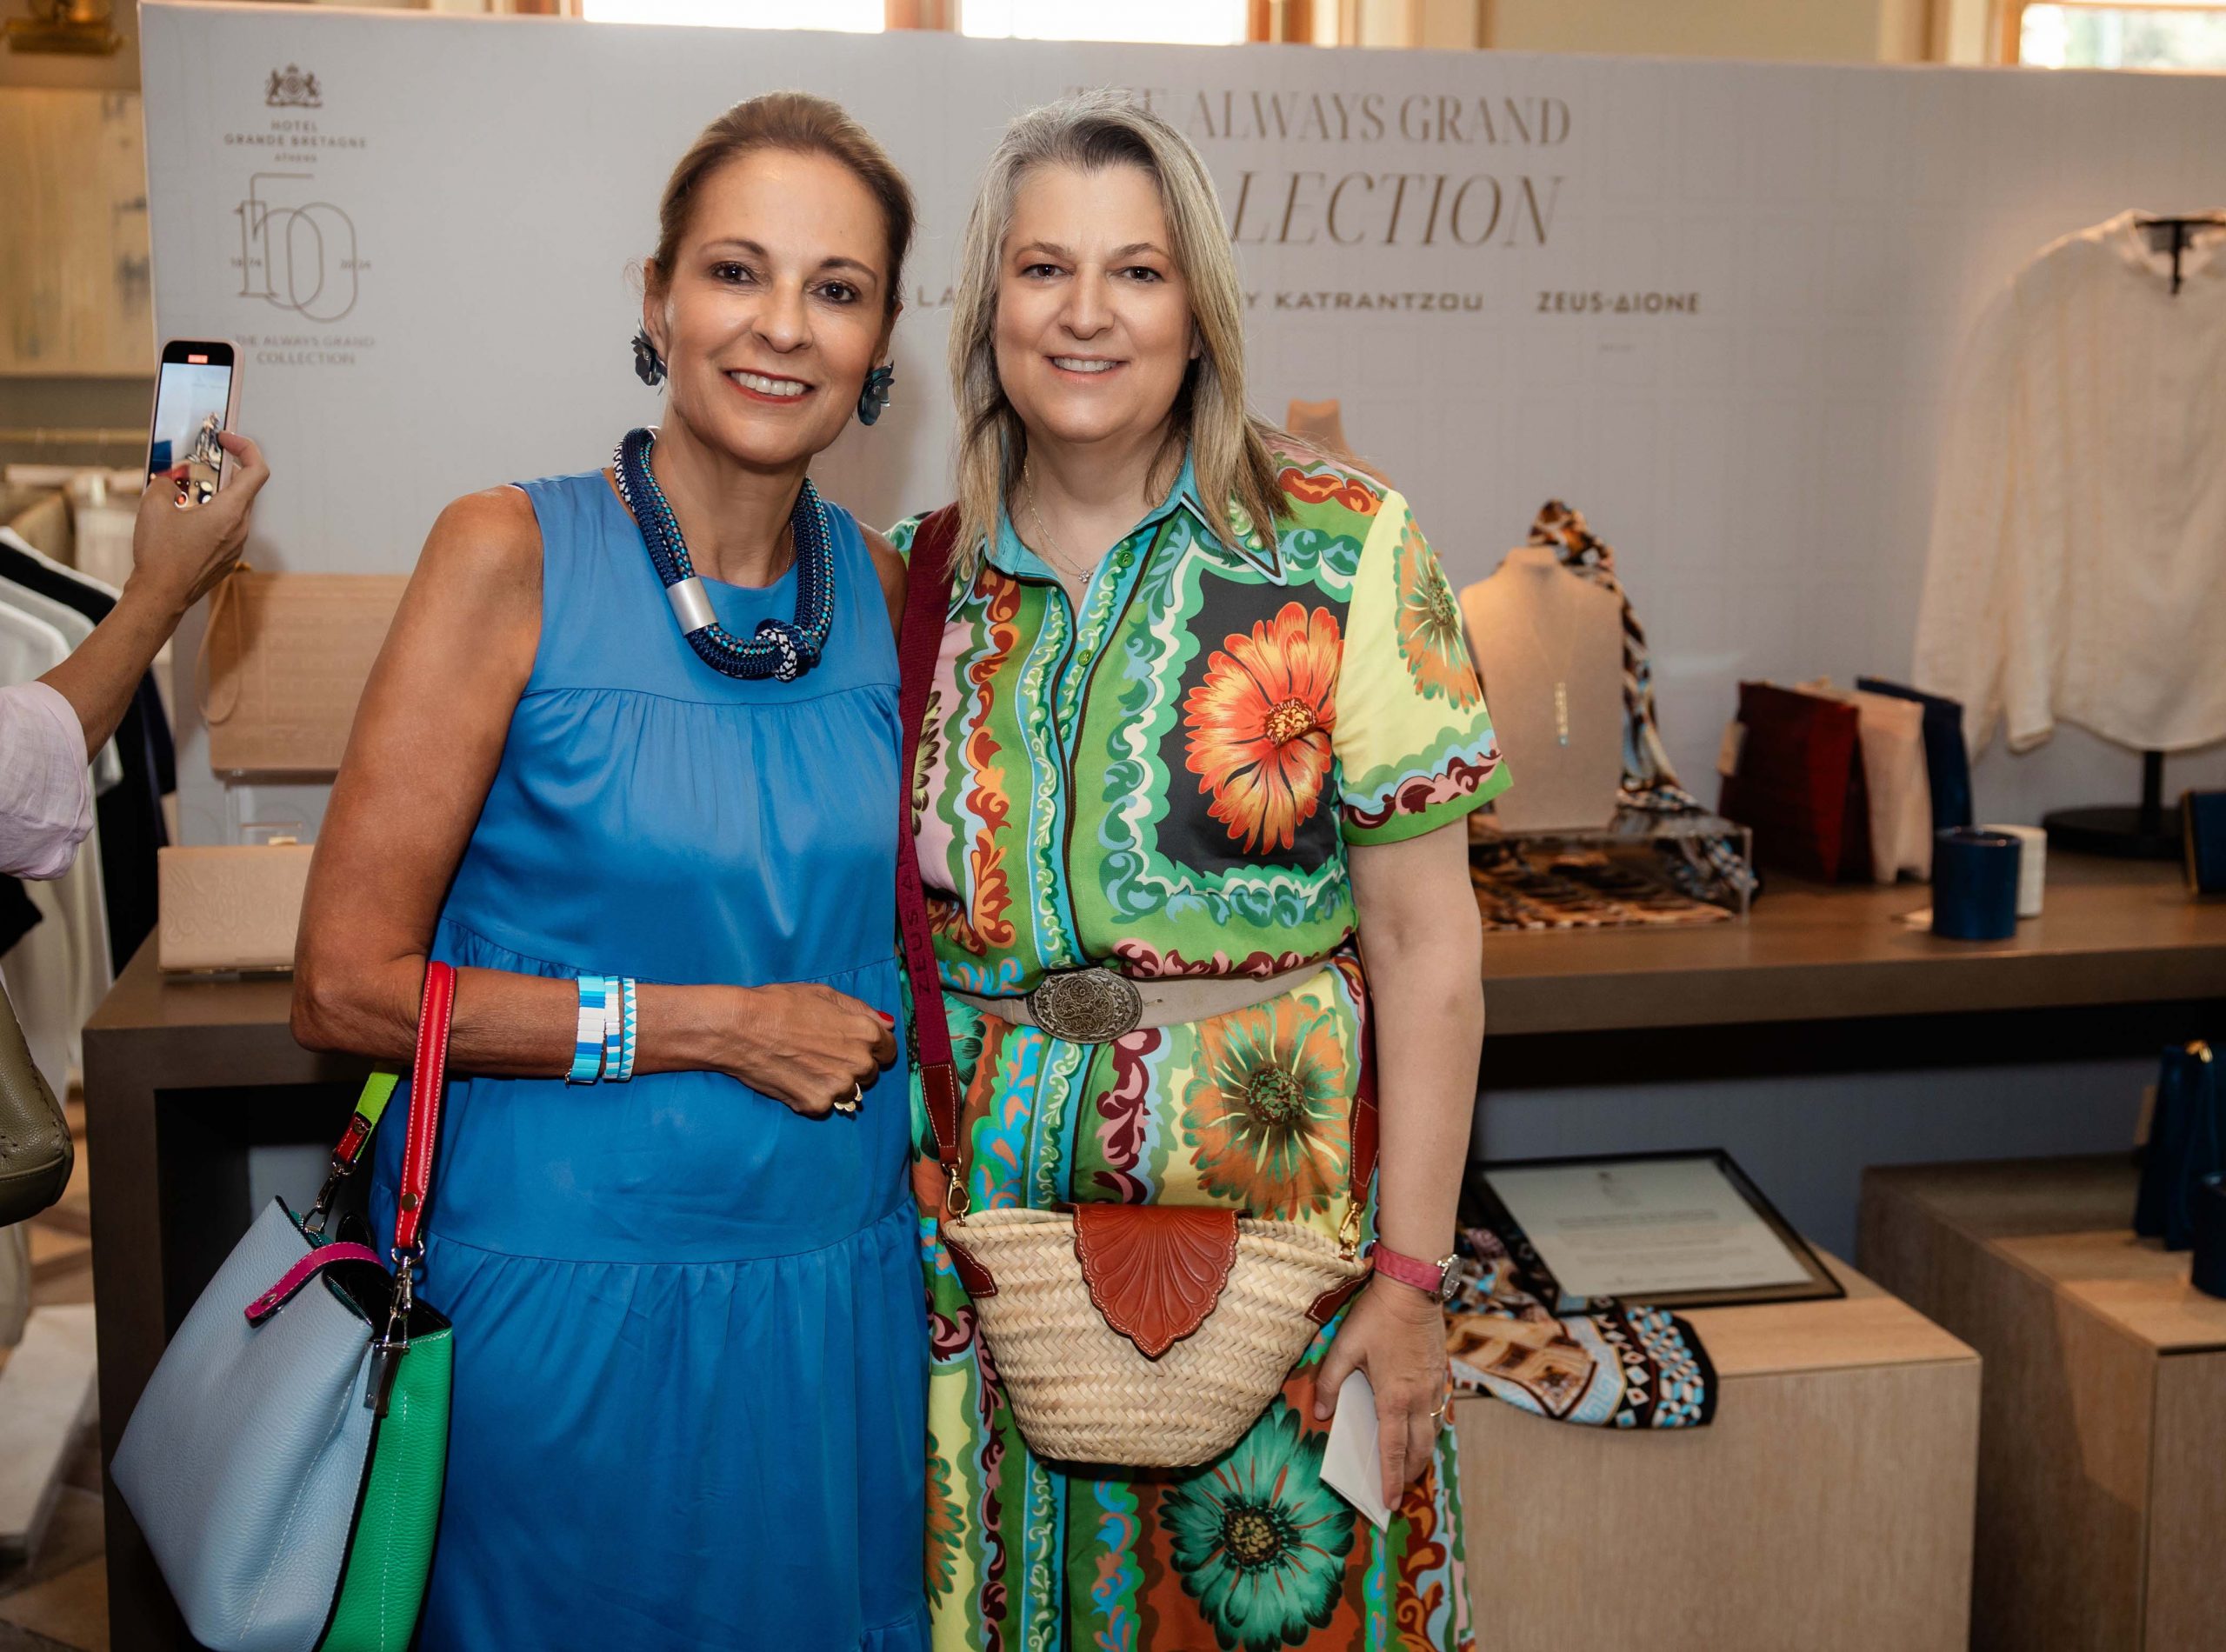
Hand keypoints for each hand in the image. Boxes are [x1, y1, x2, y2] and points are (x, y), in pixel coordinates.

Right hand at [130, 431, 269, 612]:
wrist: (160, 597)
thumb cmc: (160, 555)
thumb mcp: (153, 506)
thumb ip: (166, 482)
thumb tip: (172, 479)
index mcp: (230, 512)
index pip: (257, 471)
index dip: (246, 448)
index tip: (225, 439)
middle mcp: (240, 529)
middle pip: (244, 489)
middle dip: (223, 470)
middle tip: (199, 461)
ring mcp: (236, 545)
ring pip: (234, 509)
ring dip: (215, 494)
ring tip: (186, 490)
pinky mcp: (227, 558)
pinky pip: (226, 528)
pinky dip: (212, 514)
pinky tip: (185, 517)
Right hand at [721, 984, 896, 1116]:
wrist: (742, 1028)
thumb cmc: (781, 1004)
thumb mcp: (826, 994)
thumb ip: (862, 1010)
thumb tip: (887, 1024)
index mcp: (866, 1033)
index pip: (889, 1051)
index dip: (875, 1048)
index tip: (856, 1046)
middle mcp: (859, 1063)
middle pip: (870, 1072)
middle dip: (853, 1064)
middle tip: (824, 1053)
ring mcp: (838, 1087)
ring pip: (849, 1091)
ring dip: (835, 1082)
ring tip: (807, 1065)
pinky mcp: (816, 1104)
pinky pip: (825, 1103)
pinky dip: (813, 1094)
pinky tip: (794, 1077)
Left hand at [1312, 1275, 1448, 1507]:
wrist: (1414, 1289)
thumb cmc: (1376, 1317)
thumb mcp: (1344, 1347)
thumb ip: (1330, 1382)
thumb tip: (1323, 1413)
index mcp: (1394, 1397)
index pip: (1393, 1449)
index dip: (1391, 1479)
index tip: (1389, 1503)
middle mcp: (1419, 1398)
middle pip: (1419, 1449)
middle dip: (1410, 1473)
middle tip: (1399, 1490)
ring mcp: (1434, 1387)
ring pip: (1432, 1432)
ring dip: (1422, 1454)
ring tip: (1409, 1465)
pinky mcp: (1441, 1374)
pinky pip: (1437, 1412)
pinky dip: (1428, 1429)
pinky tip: (1417, 1427)